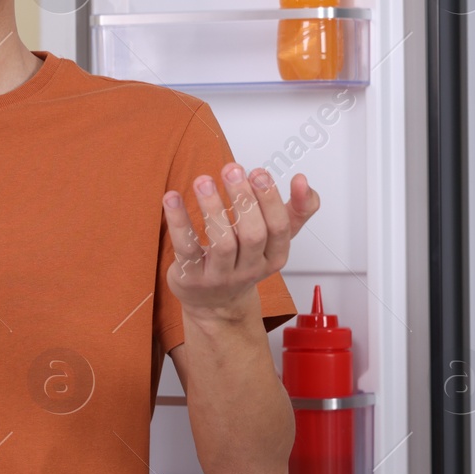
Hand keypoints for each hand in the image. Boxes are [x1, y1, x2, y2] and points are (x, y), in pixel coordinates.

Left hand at [162, 164, 319, 319]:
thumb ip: (297, 210)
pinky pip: (186, 248)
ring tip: (204, 180)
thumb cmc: (244, 261)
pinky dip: (178, 221)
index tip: (259, 172)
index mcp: (274, 257)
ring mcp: (219, 276)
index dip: (270, 199)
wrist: (214, 304)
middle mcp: (249, 269)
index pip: (280, 228)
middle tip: (232, 169)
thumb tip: (302, 180)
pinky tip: (172, 198)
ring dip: (213, 208)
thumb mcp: (275, 239)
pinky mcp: (191, 277)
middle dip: (244, 199)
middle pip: (253, 235)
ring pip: (222, 243)